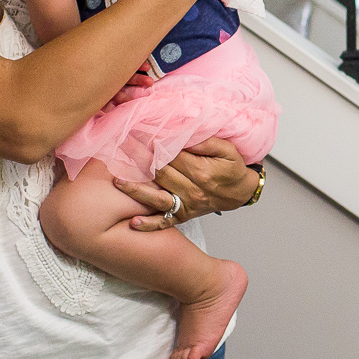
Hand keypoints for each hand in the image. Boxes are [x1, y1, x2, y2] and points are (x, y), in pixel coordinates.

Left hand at [118, 137, 257, 228]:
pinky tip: (133, 223)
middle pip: (160, 173)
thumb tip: (183, 134)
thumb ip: (206, 142)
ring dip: (136, 191)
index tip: (135, 133)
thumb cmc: (232, 168)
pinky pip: (165, 222)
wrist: (240, 192)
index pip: (170, 155)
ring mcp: (186, 205)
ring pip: (157, 199)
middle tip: (119, 147)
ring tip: (118, 181)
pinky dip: (149, 225)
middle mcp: (192, 191)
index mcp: (201, 172)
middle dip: (138, 160)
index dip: (152, 144)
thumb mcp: (228, 150)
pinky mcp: (184, 216)